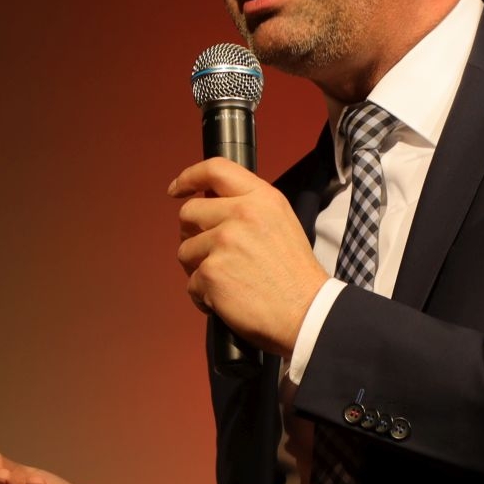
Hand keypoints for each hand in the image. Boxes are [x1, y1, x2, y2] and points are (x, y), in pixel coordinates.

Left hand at [170, 158, 327, 355]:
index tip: (177, 190)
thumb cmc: (295, 276)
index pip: (215, 170)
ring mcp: (223, 243)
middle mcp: (241, 214)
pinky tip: (226, 300)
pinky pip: (191, 283)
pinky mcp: (211, 273)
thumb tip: (211, 205)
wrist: (307, 313)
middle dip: (192, 234)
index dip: (189, 178)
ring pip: (185, 251)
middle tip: (209, 253)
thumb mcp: (282, 223)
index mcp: (261, 198)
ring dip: (198, 269)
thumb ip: (249, 207)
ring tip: (226, 281)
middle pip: (189, 213)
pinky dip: (204, 296)